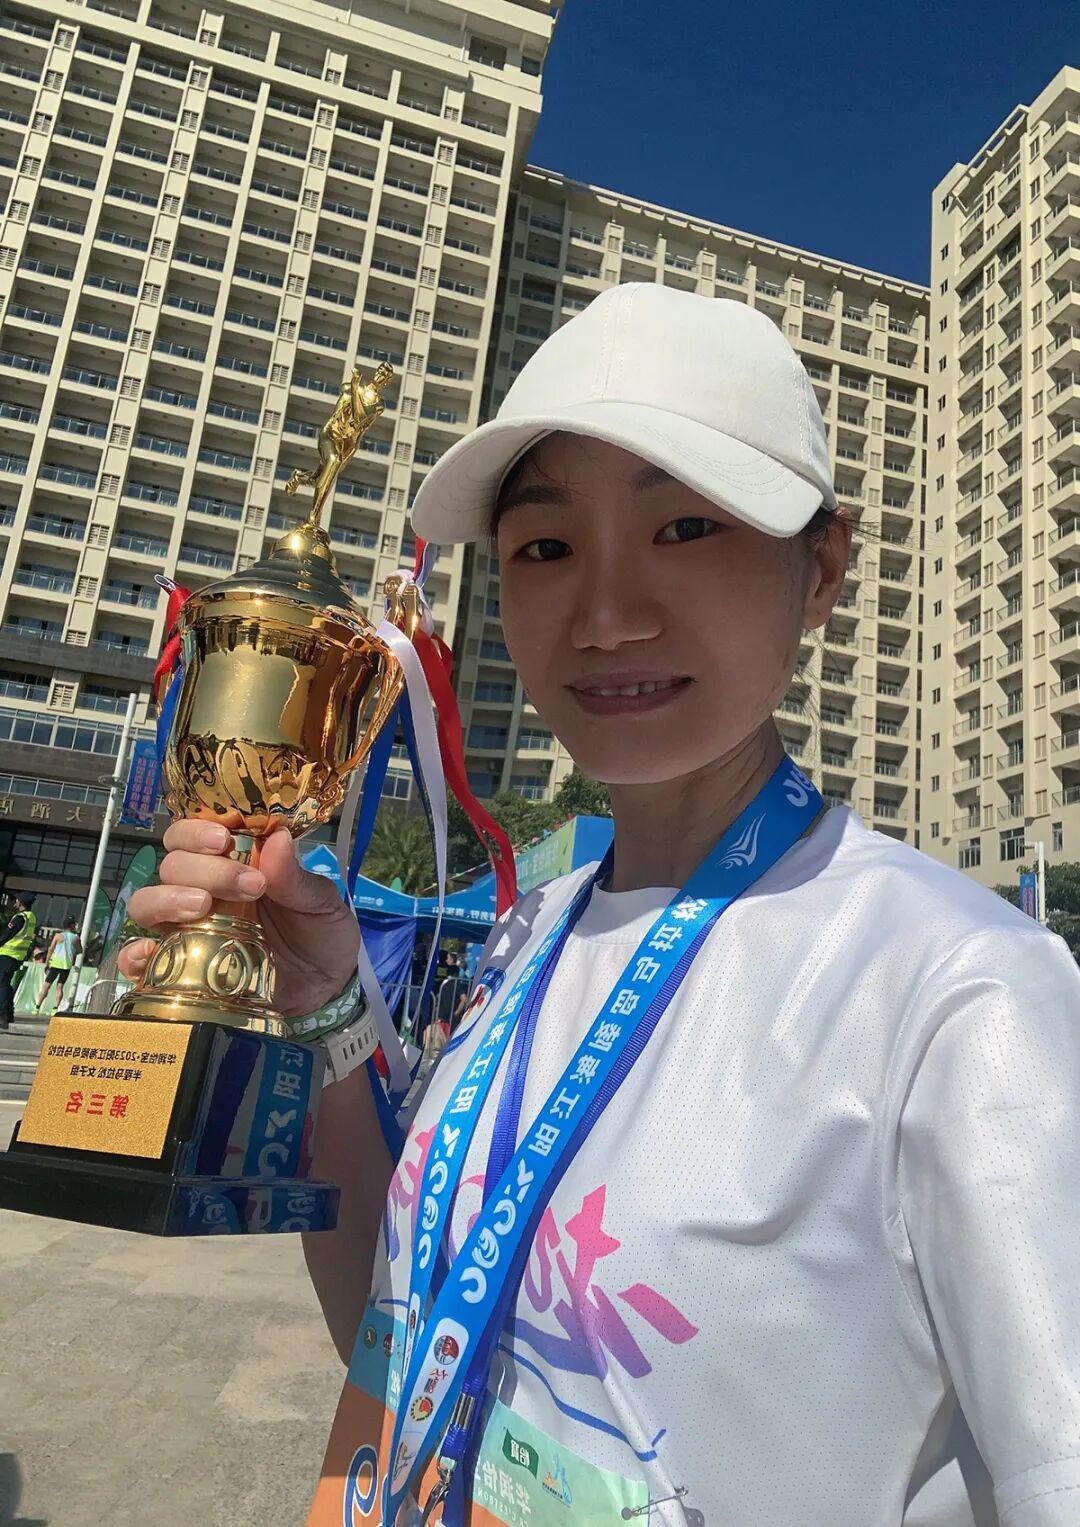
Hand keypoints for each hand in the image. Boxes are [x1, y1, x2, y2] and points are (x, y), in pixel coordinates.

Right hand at [117, 822, 359, 1018]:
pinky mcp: (179, 968)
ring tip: (202, 908)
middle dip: (203, 869)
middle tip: (247, 886)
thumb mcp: (321, 905)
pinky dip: (133, 954)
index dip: (198, 830)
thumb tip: (278, 839)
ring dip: (166, 899)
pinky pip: (136, 960)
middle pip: (173, 865)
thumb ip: (297, 879)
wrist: (325, 990)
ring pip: (147, 902)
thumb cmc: (320, 935)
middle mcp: (202, 891)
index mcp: (233, 864)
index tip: (224, 839)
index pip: (194, 833)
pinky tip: (150, 954)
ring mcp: (187, 929)